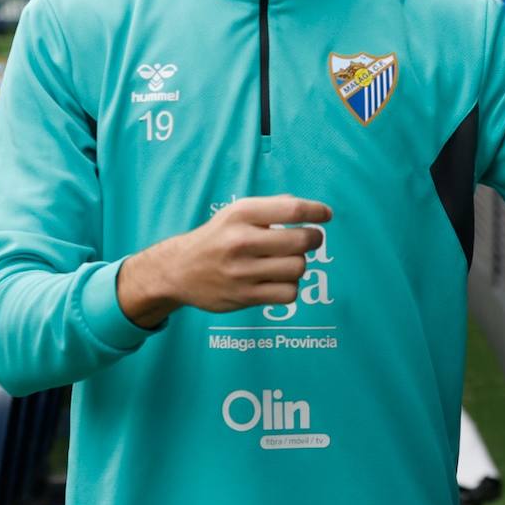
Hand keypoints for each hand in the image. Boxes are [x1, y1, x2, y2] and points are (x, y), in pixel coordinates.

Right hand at [117, 194, 331, 327]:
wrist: (179, 270)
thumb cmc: (217, 237)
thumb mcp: (237, 212)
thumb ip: (272, 207)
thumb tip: (309, 209)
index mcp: (242, 214)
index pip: (292, 209)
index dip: (317, 212)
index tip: (326, 215)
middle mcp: (241, 240)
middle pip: (302, 241)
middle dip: (314, 239)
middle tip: (311, 239)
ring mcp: (242, 271)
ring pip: (298, 268)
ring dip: (300, 264)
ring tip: (288, 261)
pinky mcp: (244, 297)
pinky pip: (288, 293)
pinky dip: (291, 287)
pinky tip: (280, 280)